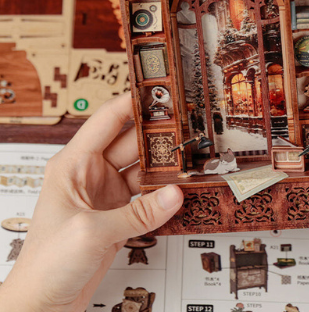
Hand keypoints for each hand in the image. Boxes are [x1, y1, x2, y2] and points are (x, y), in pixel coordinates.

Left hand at [0, 93, 183, 311]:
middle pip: (132, 143)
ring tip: (190, 157)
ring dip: (165, 166)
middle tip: (186, 125)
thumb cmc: (45, 264)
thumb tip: (173, 195)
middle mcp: (91, 174)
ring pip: (143, 169)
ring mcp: (107, 194)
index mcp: (73, 164)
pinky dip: (164, 193)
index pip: (107, 120)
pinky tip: (180, 189)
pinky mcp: (119, 213)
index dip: (132, 103)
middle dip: (158, 134)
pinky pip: (147, 195)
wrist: (43, 303)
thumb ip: (137, 213)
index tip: (158, 93)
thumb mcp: (90, 233)